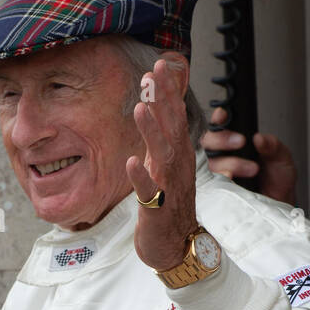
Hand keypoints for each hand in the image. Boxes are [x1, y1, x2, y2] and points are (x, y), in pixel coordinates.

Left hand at [126, 56, 197, 272]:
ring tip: (139, 108)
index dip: (169, 91)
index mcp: (178, 154)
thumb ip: (162, 135)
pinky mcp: (157, 210)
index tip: (161, 64)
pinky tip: (131, 162)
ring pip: (161, 155)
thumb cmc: (169, 203)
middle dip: (162, 100)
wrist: (177, 246)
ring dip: (151, 131)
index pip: (176, 116)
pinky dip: (141, 177)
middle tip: (152, 73)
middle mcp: (177, 166)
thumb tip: (158, 104)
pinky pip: (149, 192)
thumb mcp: (165, 164)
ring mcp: (169, 187)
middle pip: (172, 128)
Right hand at [203, 106, 297, 205]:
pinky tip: (232, 179)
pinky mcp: (217, 190)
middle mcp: (224, 155)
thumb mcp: (281, 156)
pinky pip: (211, 184)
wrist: (279, 202)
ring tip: (251, 168)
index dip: (218, 118)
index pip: (220, 125)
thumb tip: (260, 138)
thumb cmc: (277, 179)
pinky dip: (221, 179)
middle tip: (240, 142)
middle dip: (221, 139)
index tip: (224, 115)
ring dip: (229, 163)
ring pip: (210, 163)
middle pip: (207, 142)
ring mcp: (218, 173)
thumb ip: (272, 145)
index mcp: (236, 141)